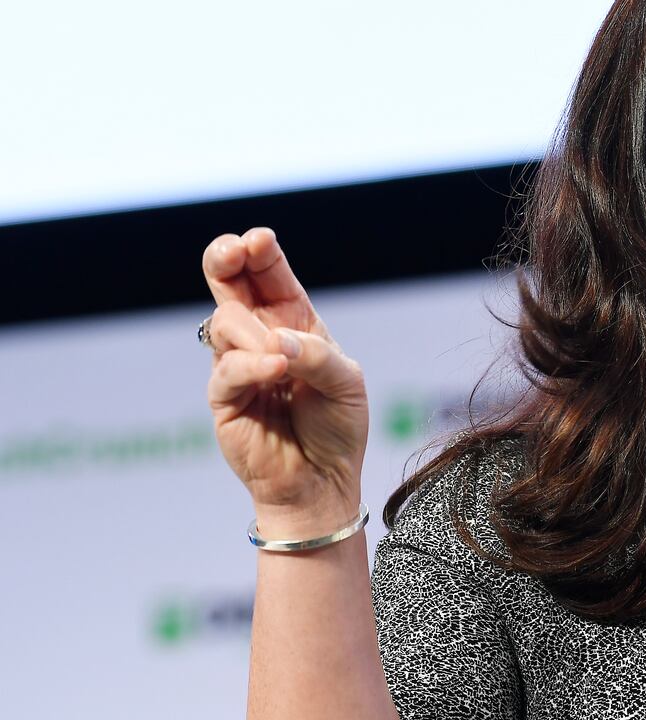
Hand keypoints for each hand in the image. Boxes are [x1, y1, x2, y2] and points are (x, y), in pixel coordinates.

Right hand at [202, 227, 368, 521]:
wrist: (324, 481)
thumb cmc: (338, 428)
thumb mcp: (347, 383)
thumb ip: (318, 355)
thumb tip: (277, 341)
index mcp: (293, 323)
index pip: (268, 275)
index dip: (260, 253)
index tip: (259, 239)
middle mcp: (261, 338)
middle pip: (228, 284)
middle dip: (224, 259)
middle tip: (232, 251)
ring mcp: (239, 366)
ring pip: (225, 323)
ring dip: (255, 332)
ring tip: (285, 360)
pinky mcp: (223, 398)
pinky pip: (226, 369)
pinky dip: (252, 365)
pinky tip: (277, 368)